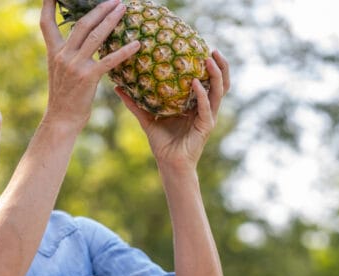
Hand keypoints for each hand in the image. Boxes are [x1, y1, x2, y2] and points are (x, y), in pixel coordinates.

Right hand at [40, 0, 140, 130]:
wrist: (61, 119)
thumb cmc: (64, 98)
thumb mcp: (60, 72)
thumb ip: (67, 55)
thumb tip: (80, 43)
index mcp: (54, 52)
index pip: (47, 23)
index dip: (49, 5)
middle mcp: (63, 55)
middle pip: (81, 24)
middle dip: (99, 9)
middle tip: (114, 0)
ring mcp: (75, 65)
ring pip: (95, 36)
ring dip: (111, 20)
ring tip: (123, 9)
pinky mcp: (88, 77)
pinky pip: (109, 60)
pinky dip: (124, 51)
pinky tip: (137, 44)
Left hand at [115, 49, 230, 174]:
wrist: (169, 165)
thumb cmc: (162, 143)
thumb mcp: (147, 118)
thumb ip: (136, 103)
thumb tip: (118, 87)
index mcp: (196, 105)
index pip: (208, 81)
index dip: (209, 65)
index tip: (202, 47)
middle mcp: (205, 109)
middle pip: (220, 84)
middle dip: (220, 66)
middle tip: (213, 50)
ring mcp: (208, 118)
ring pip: (219, 92)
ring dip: (216, 75)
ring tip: (209, 59)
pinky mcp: (205, 127)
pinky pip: (206, 108)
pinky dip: (201, 95)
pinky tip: (196, 84)